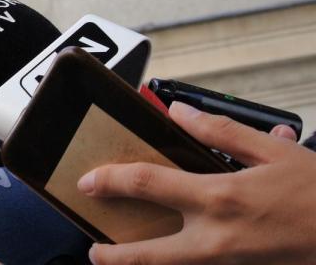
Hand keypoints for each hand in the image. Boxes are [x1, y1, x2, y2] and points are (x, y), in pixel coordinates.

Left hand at [78, 101, 315, 263]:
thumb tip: (179, 112)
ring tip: (122, 259)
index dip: (109, 180)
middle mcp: (218, 237)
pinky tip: (173, 254)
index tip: (87, 182)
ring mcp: (231, 263)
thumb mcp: (273, 152)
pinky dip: (181, 264)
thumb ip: (220, 132)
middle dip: (115, 258)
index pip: (146, 184)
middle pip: (150, 256)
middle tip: (94, 251)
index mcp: (219, 197)